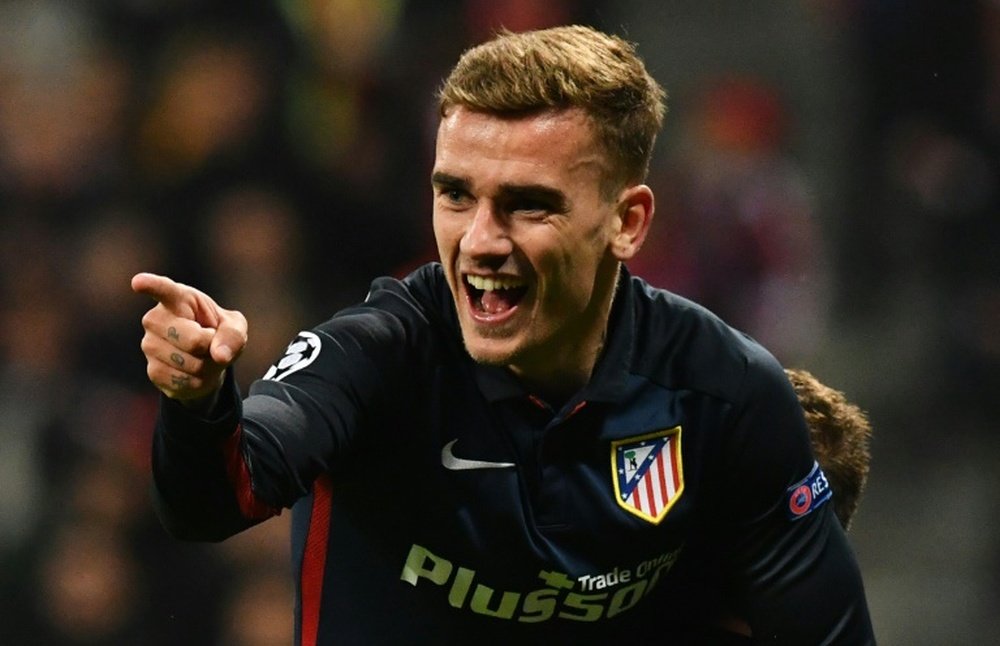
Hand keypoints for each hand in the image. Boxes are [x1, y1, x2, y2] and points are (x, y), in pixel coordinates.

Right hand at [132, 272, 247, 402]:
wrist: (206, 359)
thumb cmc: (217, 332)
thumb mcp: (235, 327)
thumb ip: (233, 335)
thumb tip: (219, 355)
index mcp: (178, 298)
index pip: (163, 290)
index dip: (151, 285)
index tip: (139, 282)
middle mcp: (156, 319)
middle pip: (193, 340)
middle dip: (212, 347)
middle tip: (210, 341)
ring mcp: (150, 345)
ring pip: (191, 364)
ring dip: (207, 366)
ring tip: (202, 355)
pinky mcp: (152, 370)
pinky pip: (185, 382)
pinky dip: (199, 381)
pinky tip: (194, 371)